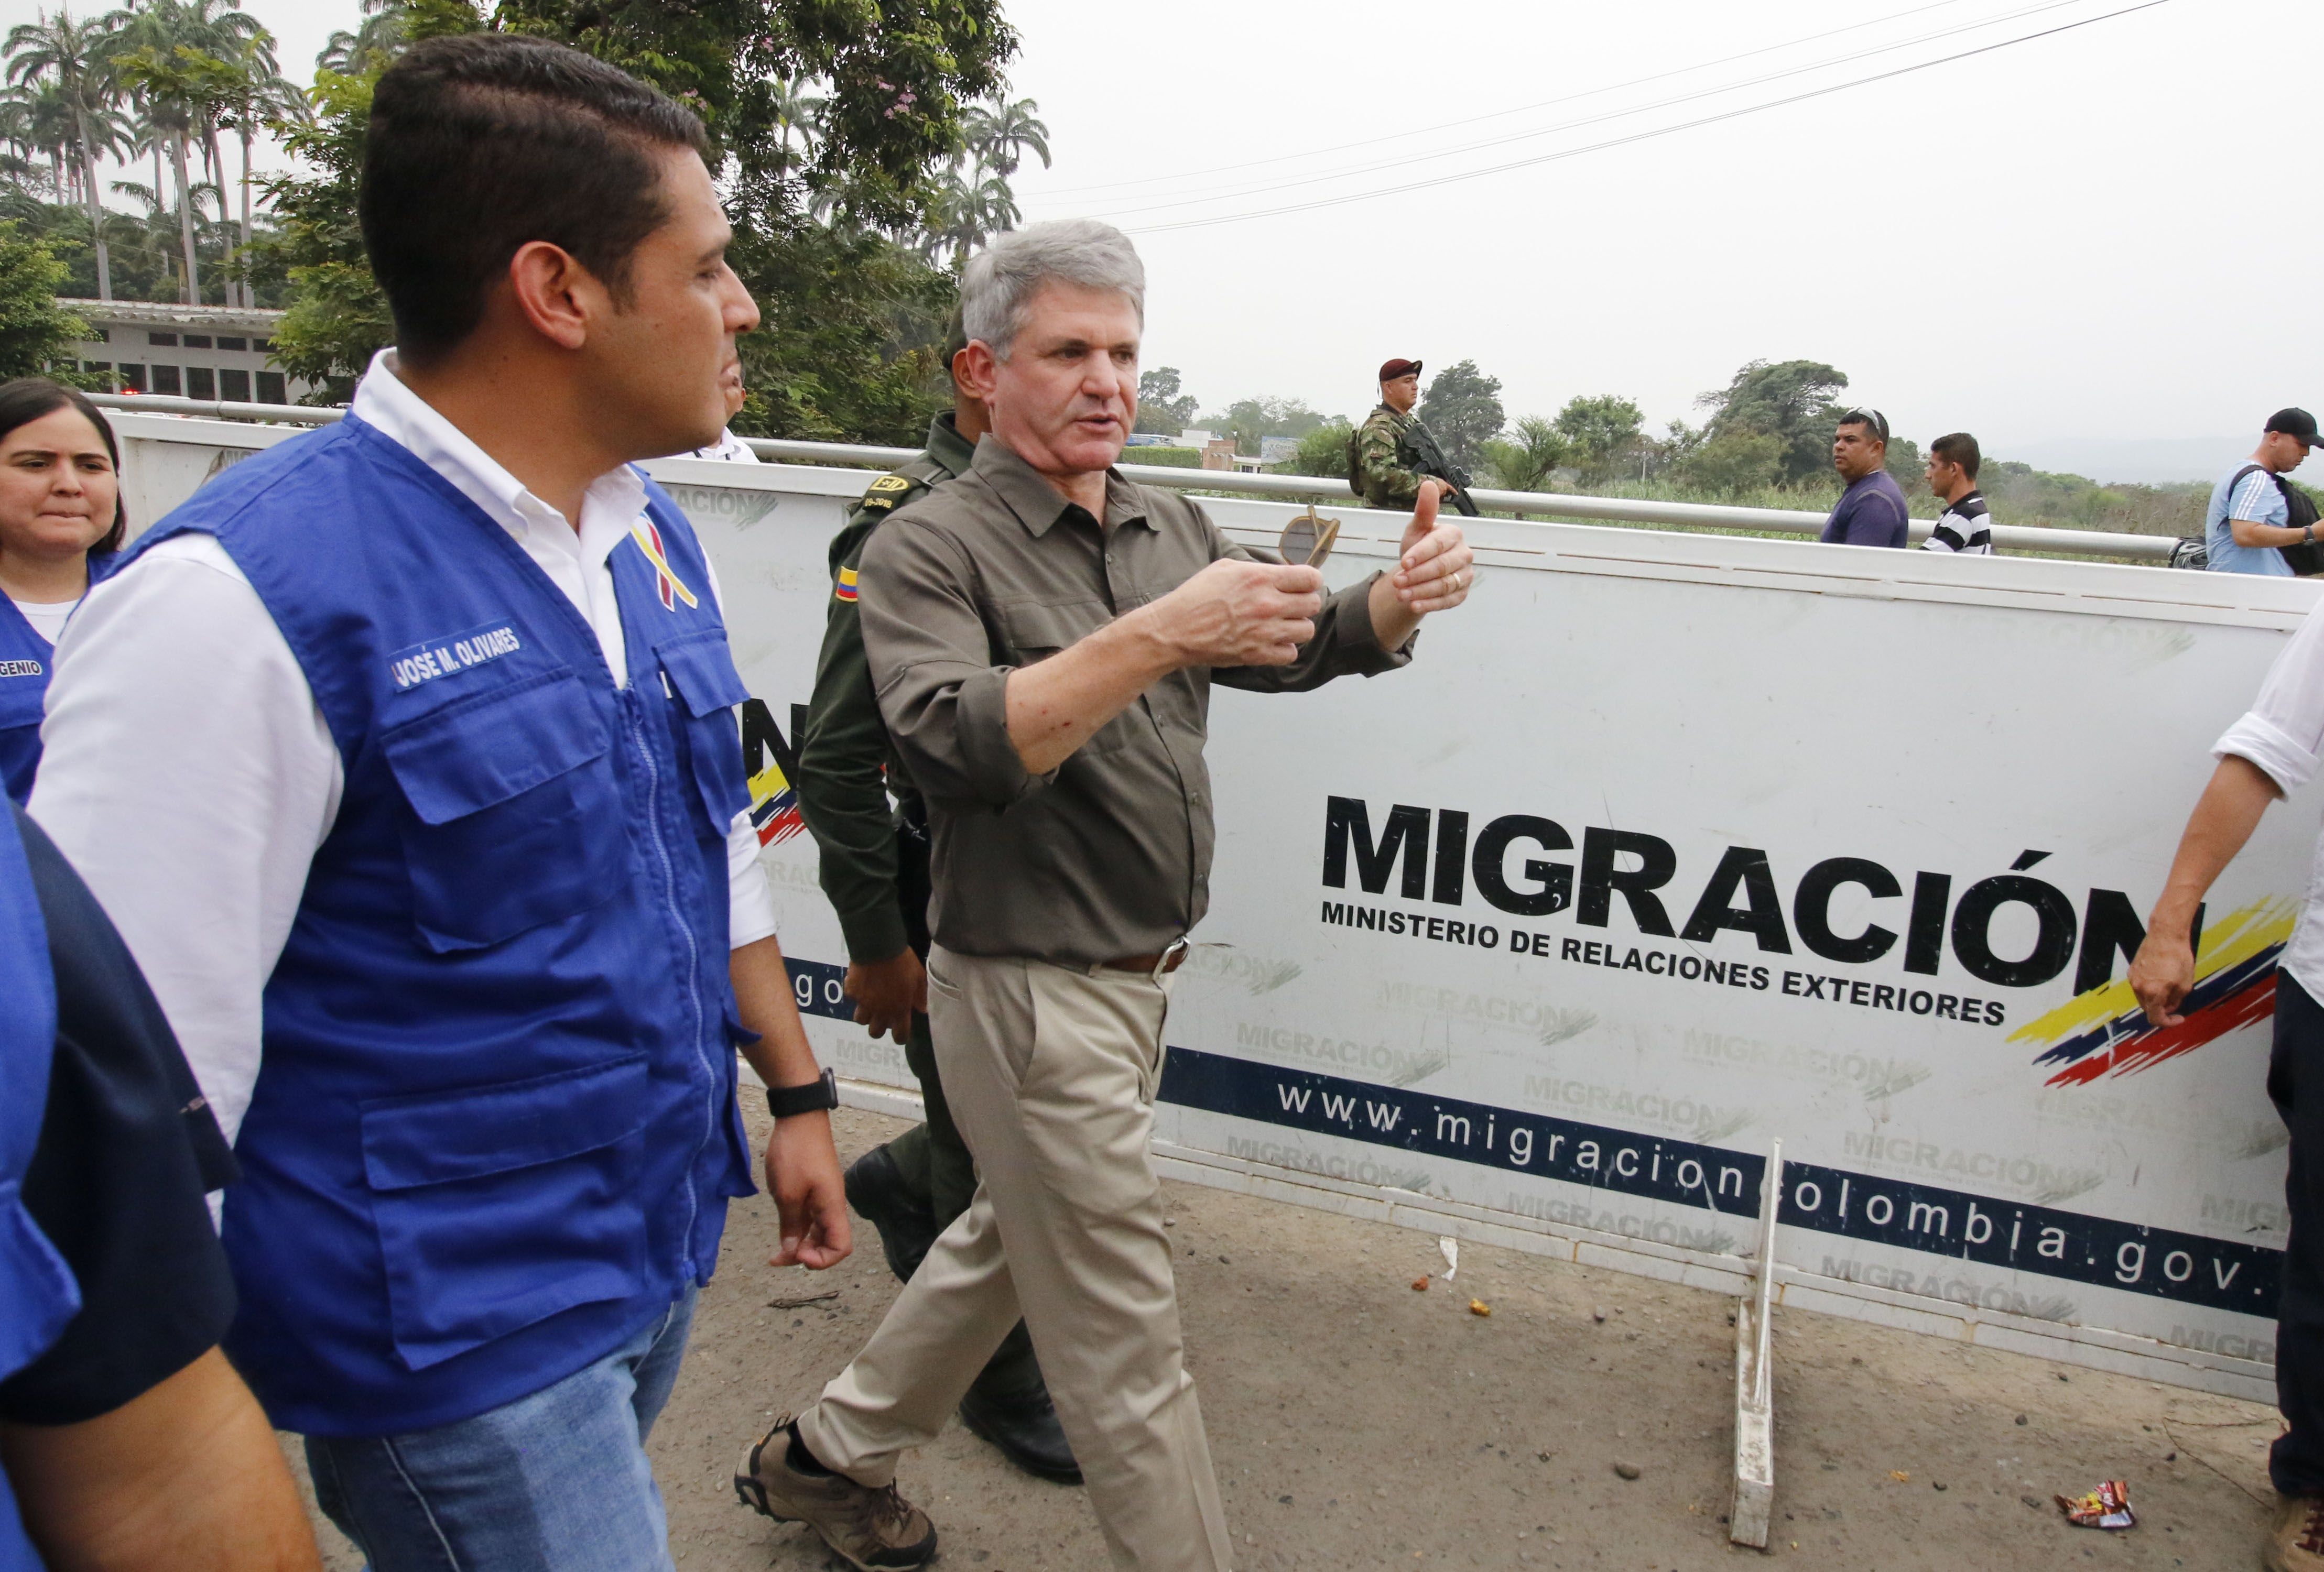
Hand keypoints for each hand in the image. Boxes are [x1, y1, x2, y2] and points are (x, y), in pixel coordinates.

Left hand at [764, 1110, 851, 1268]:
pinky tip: (781, 1231)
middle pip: (829, 1242)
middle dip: (805, 1256)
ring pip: (817, 1232)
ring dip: (799, 1244)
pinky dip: (796, 1229)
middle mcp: (831, 1206)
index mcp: (832, 1207)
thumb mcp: (787, 1194)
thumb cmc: (795, 1154)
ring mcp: (822, 1197)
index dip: (823, 1260)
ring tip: (776, 1252)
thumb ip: (790, 1225)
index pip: (841, 1247)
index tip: (797, 1255)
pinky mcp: (813, 1189)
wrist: (799, 1118)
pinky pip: (809, 1218)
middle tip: (778, 1258)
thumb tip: (791, 1252)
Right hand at [844, 950, 924, 1043]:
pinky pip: (851, 998)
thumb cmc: (902, 962)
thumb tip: (923, 1009)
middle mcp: (880, 1011)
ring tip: (870, 1003)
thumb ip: (921, 995)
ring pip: (860, 1020)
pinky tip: (861, 984)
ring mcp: (863, 1002)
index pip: (900, 1036)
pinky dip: (855, 993)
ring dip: (865, 1014)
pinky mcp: (851, 991)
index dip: (900, 1036)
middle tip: (883, 1016)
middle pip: (875, 1033)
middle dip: (879, 1027)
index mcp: (899, 1009)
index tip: (900, 1031)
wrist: (878, 946)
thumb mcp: (919, 977)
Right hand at [1148, 557, 1323, 667]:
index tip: (1302, 585)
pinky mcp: (1258, 654)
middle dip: (1304, 603)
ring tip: (1282, 624)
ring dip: (1296, 627)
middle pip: (1313, 604)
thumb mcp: (1226, 568)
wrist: (1175, 629)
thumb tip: (1280, 575)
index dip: (1309, 581)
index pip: (1310, 578)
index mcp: (1260, 578)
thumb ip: (1258, 570)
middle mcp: (1267, 604)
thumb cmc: (1196, 597)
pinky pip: (1291, 654)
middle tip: (1291, 605)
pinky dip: (1284, 649)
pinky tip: (1272, 642)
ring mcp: (1265, 632)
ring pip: (1306, 630)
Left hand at [1392, 482, 1473, 613]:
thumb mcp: (1416, 529)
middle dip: (1418, 575)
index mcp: (1454, 534)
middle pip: (1442, 567)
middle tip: (1397, 582)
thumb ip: (1424, 511)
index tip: (1403, 562)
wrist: (1419, 570)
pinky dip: (1430, 604)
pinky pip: (1448, 601)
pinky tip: (1413, 606)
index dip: (1421, 554)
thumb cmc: (1419, 546)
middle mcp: (1464, 554)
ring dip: (1421, 591)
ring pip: (1445, 585)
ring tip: (1400, 595)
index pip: (1439, 544)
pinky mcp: (1462, 593)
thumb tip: (1429, 484)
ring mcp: (1465, 575)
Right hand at [2128, 929, 2194, 1027]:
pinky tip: (2161, 977)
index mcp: (2153, 993)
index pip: (2155, 1018)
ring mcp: (2134, 978)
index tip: (2178, 1018)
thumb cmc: (2177, 956)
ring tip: (2169, 987)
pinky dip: (2149, 987)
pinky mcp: (2132, 969)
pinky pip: (2140, 985)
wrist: (2166, 934)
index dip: (2168, 1022)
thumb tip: (2170, 1007)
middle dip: (2162, 1009)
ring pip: (2143, 997)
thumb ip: (2176, 1000)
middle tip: (2176, 1002)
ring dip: (2155, 998)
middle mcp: (2139, 988)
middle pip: (2148, 1008)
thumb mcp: (2185, 984)